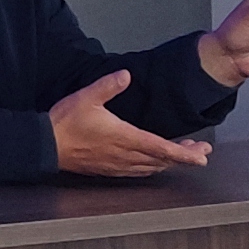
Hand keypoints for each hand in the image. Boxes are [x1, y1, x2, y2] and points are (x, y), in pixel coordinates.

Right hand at [50, 68, 209, 177]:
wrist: (46, 145)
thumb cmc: (66, 122)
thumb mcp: (86, 97)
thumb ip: (108, 86)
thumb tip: (126, 76)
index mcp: (124, 138)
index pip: (162, 148)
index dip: (184, 153)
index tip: (202, 156)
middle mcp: (125, 155)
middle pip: (162, 161)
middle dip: (185, 157)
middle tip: (202, 152)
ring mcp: (117, 165)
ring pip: (152, 168)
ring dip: (170, 163)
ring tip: (183, 155)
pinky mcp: (109, 169)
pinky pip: (138, 173)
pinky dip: (153, 168)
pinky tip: (155, 164)